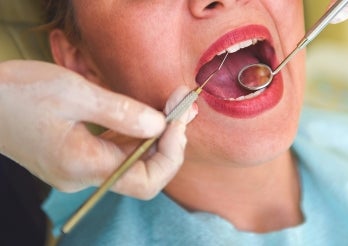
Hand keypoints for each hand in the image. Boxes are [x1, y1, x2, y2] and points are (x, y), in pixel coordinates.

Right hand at [0, 60, 196, 198]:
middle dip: (170, 143)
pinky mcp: (77, 157)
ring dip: (156, 138)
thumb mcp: (73, 93)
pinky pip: (115, 153)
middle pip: (144, 174)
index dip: (172, 152)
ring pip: (131, 164)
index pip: (147, 180)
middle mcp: (83, 175)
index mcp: (82, 164)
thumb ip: (121, 112)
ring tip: (173, 110)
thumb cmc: (17, 93)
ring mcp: (79, 169)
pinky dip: (135, 137)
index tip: (180, 118)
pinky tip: (145, 117)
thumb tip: (160, 125)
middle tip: (183, 109)